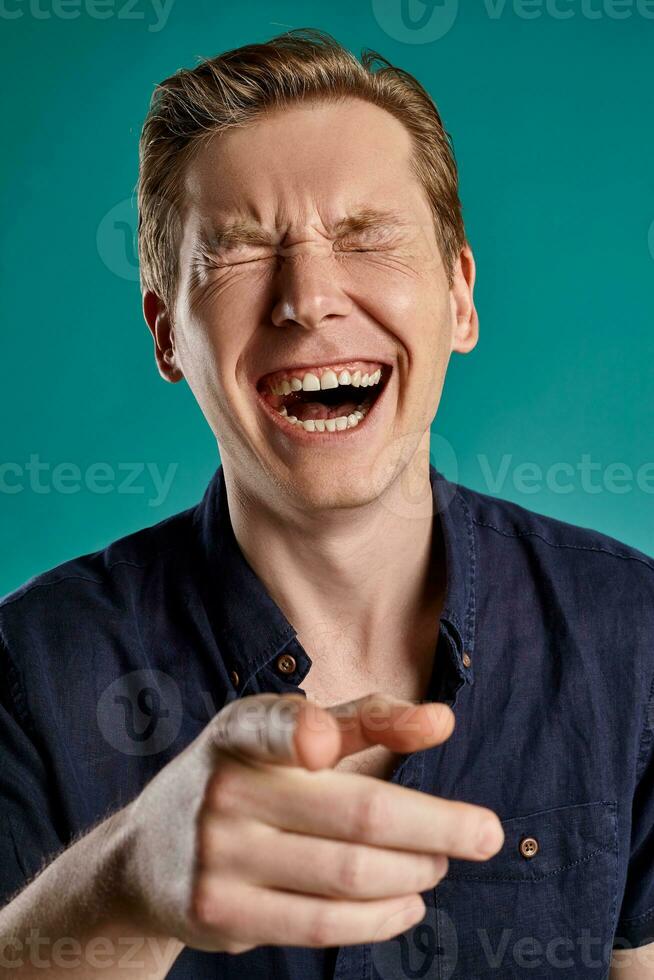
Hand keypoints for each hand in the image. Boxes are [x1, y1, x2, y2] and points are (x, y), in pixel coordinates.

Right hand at [120, 691, 503, 954]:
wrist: (145, 855)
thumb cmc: (243, 780)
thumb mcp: (289, 733)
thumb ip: (365, 720)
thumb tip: (443, 721)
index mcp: (240, 731)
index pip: (269, 725)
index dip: (296, 731)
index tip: (321, 743)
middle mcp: (223, 791)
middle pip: (355, 815)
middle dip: (437, 829)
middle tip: (484, 834)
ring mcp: (217, 857)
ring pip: (347, 876)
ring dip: (415, 874)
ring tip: (440, 866)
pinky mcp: (219, 914)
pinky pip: (320, 925)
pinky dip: (380, 918)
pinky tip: (408, 904)